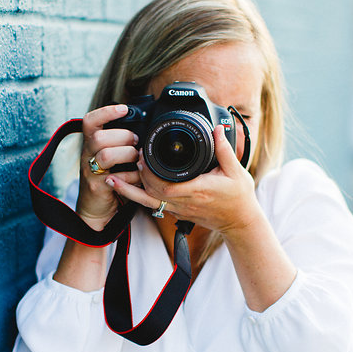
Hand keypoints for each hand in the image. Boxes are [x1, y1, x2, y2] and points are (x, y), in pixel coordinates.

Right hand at [76, 104, 140, 229]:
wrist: (94, 208)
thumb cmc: (107, 178)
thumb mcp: (109, 157)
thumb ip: (118, 142)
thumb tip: (142, 128)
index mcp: (90, 144)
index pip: (90, 121)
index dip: (106, 112)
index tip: (123, 108)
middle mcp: (87, 155)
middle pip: (99, 137)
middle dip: (123, 136)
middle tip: (135, 141)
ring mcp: (90, 172)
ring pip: (106, 154)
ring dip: (127, 154)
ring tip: (136, 158)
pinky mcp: (97, 187)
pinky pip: (116, 178)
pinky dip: (131, 176)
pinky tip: (138, 176)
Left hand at [106, 125, 262, 236]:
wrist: (239, 222)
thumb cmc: (239, 197)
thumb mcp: (236, 171)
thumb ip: (224, 149)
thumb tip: (217, 128)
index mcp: (197, 189)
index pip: (165, 185)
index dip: (149, 173)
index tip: (142, 157)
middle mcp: (184, 202)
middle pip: (151, 193)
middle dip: (136, 178)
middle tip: (129, 160)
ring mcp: (179, 210)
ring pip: (148, 203)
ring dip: (130, 191)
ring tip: (113, 179)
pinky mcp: (178, 213)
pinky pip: (155, 205)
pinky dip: (140, 197)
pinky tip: (129, 188)